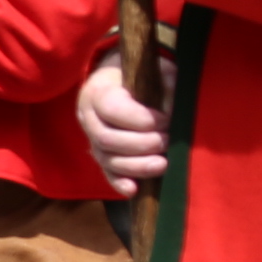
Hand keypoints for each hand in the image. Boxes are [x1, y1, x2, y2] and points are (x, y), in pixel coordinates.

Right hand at [76, 59, 167, 193]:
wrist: (121, 80)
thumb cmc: (141, 75)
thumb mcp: (154, 71)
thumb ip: (164, 86)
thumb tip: (173, 111)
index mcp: (98, 92)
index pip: (111, 110)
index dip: (140, 119)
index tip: (165, 119)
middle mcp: (88, 118)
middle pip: (106, 139)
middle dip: (141, 144)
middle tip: (166, 140)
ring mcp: (91, 139)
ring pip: (106, 159)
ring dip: (136, 166)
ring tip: (162, 163)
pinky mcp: (101, 155)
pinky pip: (106, 173)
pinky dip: (119, 183)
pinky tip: (134, 189)